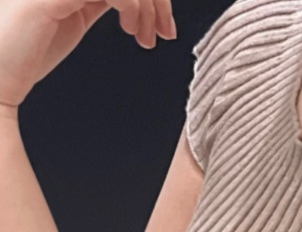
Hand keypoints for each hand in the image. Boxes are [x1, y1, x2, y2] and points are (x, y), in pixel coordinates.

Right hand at [0, 0, 175, 109]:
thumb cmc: (30, 49)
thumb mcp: (74, 18)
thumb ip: (96, 1)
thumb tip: (133, 3)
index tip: (165, 28)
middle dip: (156, 1)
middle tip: (165, 33)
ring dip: (145, 7)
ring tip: (144, 36)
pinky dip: (130, 6)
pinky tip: (129, 28)